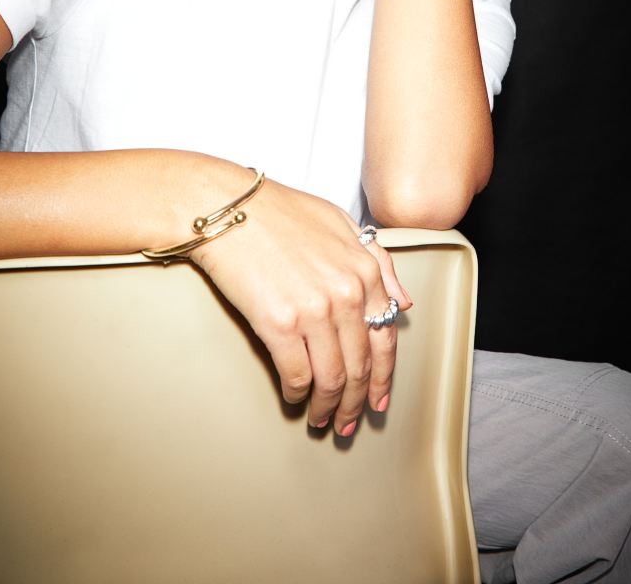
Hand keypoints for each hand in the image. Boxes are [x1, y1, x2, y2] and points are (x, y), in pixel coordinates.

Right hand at [189, 174, 411, 436]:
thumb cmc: (278, 211)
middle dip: (355, 401)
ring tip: (321, 420)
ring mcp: (314, 310)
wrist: (228, 209)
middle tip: (347, 421)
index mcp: (364, 270)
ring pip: (332, 377)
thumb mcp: (341, 223)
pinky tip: (294, 398)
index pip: (384, 337)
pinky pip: (297, 374)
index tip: (378, 397)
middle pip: (360, 365)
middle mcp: (346, 293)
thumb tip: (402, 302)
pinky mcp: (279, 323)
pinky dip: (298, 394)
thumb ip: (379, 261)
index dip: (383, 375)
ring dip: (327, 406)